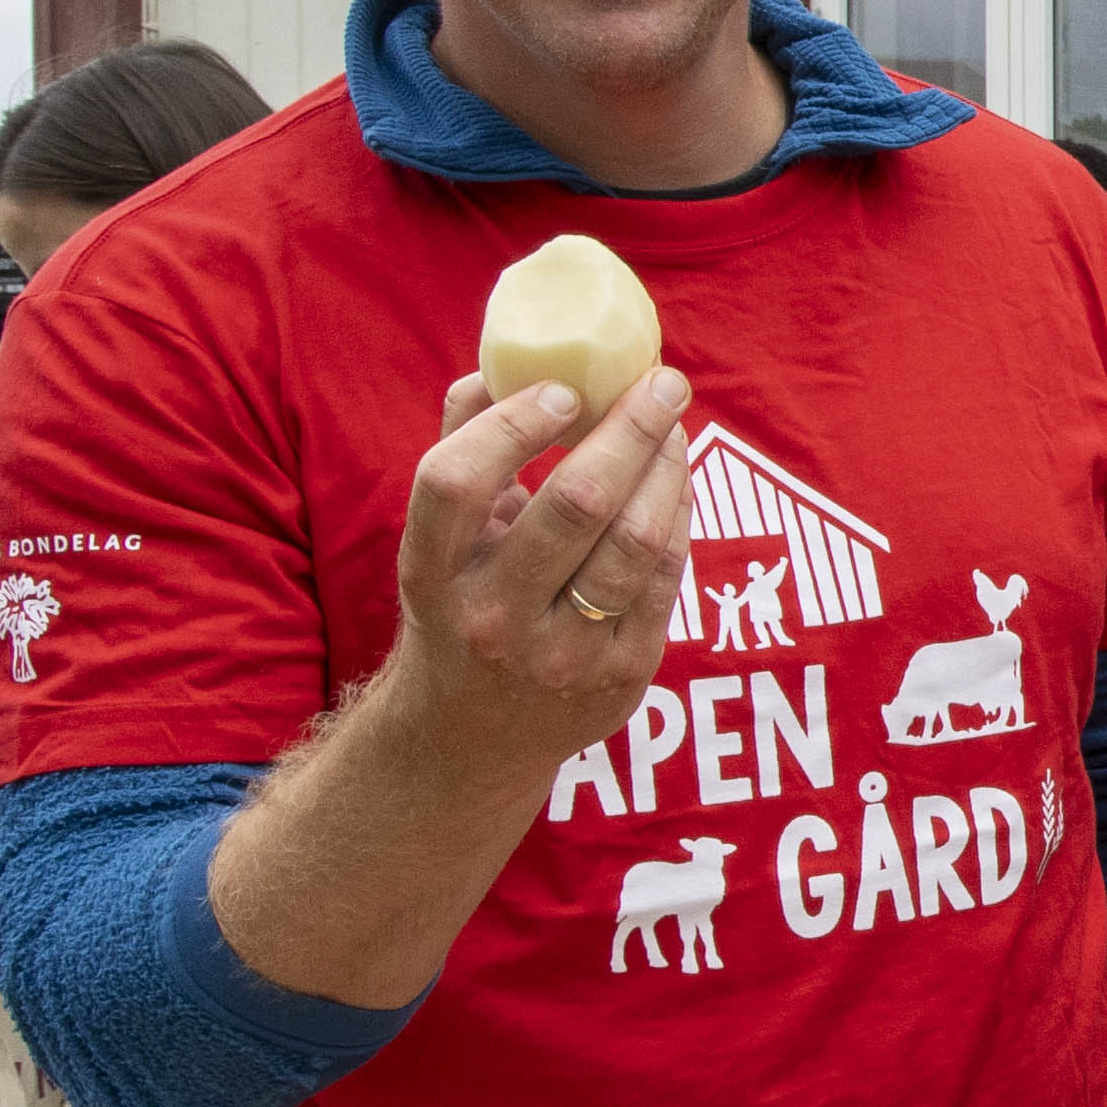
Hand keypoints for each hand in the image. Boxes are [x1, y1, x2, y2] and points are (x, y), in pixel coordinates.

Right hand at [378, 366, 693, 778]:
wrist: (472, 740)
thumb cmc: (459, 607)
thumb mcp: (440, 544)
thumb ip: (463, 450)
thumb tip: (500, 366)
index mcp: (430, 575)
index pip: (454, 484)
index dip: (510, 426)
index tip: (563, 387)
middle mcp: (492, 618)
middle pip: (573, 506)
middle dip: (629, 431)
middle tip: (662, 381)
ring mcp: (561, 655)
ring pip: (634, 542)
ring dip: (666, 469)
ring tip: (673, 426)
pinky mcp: (622, 675)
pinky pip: (665, 577)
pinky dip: (676, 517)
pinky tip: (675, 482)